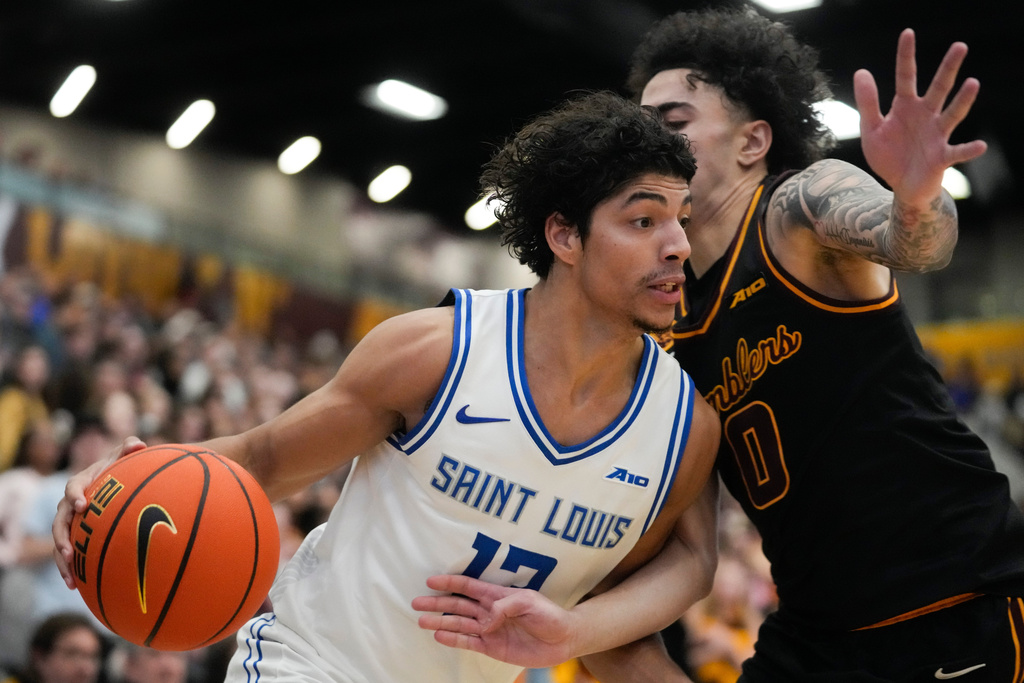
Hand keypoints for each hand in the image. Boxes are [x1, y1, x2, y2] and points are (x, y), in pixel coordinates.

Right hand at [52, 437, 147, 588]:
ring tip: (69, 575)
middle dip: (62, 536)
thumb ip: (129, 448)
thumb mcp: (125, 457)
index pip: (73, 486)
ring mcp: (71, 523)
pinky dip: (69, 569)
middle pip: (60, 520)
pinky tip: (75, 586)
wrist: (120, 487)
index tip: (82, 504)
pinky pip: (67, 555)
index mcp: (82, 483)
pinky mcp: (75, 538)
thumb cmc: (122, 470)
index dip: (75, 494)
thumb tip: (138, 444)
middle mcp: (71, 505)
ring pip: (59, 542)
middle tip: (68, 549)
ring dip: (62, 558)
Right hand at [412, 574, 579, 667]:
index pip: (468, 586)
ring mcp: (489, 629)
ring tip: (421, 621)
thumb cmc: (549, 615)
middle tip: (416, 603)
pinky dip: (454, 639)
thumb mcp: (530, 602)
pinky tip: (439, 635)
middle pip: (458, 605)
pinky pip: (469, 642)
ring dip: (440, 622)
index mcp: (497, 595)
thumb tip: (485, 619)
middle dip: (437, 603)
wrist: (563, 639)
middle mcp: (489, 611)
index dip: (450, 583)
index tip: (431, 581)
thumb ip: (506, 606)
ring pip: (459, 624)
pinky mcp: (492, 647)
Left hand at [854, 28, 986, 204]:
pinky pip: (957, 152)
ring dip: (963, 100)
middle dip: (948, 69)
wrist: (901, 186)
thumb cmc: (889, 155)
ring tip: (973, 83)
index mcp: (906, 107)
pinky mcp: (942, 157)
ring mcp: (937, 135)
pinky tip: (980, 145)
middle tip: (960, 46)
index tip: (907, 33)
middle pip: (939, 88)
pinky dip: (969, 150)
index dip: (906, 56)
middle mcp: (926, 116)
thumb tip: (861, 71)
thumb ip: (867, 103)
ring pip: (953, 114)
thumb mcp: (871, 130)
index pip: (906, 76)